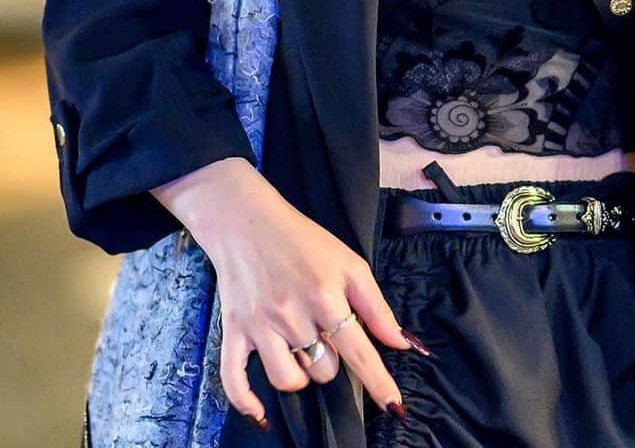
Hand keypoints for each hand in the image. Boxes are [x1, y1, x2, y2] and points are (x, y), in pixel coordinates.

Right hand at [150, 159, 415, 428]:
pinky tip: (260, 414)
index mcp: (326, 296)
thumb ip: (376, 305)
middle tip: (323, 334)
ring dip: (301, 374)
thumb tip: (400, 343)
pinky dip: (247, 402)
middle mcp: (293, 315)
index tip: (394, 407)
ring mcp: (260, 326)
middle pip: (324, 370)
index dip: (378, 382)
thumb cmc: (303, 241)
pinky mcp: (233, 331)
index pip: (358, 351)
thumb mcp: (348, 262)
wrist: (246, 221)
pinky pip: (235, 380)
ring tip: (300, 350)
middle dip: (330, 360)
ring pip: (289, 381)